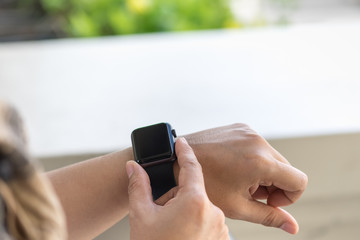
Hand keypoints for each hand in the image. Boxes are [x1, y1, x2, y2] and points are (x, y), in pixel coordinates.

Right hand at [127, 138, 228, 239]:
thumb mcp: (141, 216)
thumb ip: (138, 186)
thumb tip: (132, 167)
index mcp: (195, 202)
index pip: (191, 167)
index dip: (185, 151)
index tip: (181, 141)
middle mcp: (214, 213)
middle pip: (194, 191)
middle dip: (177, 195)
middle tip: (161, 211)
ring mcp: (221, 229)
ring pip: (201, 208)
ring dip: (186, 211)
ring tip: (170, 228)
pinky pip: (208, 222)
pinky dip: (194, 222)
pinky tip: (180, 234)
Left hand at [181, 123, 307, 233]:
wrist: (176, 159)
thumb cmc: (204, 185)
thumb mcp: (237, 206)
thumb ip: (269, 216)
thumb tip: (293, 228)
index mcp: (261, 161)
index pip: (299, 181)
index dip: (288, 197)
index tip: (266, 200)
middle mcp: (258, 141)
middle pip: (286, 169)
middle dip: (274, 185)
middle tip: (249, 192)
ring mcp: (249, 131)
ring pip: (273, 157)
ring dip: (264, 172)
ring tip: (239, 179)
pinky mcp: (241, 127)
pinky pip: (259, 145)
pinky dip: (254, 158)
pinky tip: (234, 167)